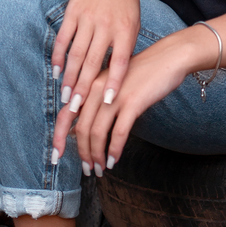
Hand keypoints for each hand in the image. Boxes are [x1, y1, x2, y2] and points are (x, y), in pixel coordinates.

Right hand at [49, 0, 140, 155]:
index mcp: (126, 28)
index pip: (120, 61)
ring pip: (76, 54)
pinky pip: (64, 38)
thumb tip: (116, 75)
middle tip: (78, 110)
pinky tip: (57, 72)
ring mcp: (88, 18)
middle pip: (93, 62)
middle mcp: (106, 25)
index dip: (114, 82)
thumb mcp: (134, 20)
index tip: (109, 102)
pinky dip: (59, 57)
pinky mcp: (73, 12)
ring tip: (66, 97)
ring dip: (70, 78)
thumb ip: (126, 46)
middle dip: (85, 88)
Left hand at [61, 27, 215, 174]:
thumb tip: (82, 130)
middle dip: (82, 153)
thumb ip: (96, 103)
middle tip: (88, 169)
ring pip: (97, 133)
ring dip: (97, 155)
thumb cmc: (142, 74)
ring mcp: (114, 96)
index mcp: (90, 85)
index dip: (59, 138)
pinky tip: (114, 160)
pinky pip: (118, 132)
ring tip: (100, 168)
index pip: (65, 115)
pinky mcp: (132, 103)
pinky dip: (114, 149)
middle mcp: (97, 90)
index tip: (57, 156)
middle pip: (81, 128)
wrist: (168, 58)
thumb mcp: (112, 84)